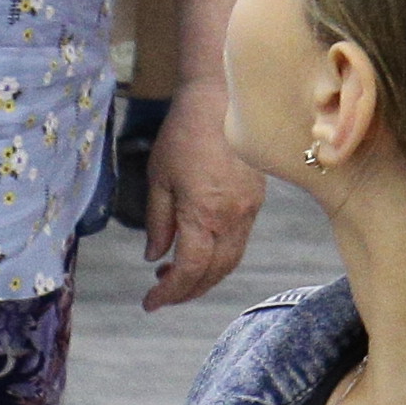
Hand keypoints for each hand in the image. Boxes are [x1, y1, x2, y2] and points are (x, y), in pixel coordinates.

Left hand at [143, 105, 262, 308]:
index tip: (150, 302)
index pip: (190, 269)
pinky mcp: (255, 202)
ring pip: (230, 261)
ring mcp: (248, 211)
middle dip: (187, 291)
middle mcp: (232, 218)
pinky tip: (197, 252)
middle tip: (161, 295)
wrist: (221, 102)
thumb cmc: (184, 135)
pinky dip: (218, 257)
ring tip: (174, 275)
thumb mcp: (158, 179)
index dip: (169, 292)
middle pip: (214, 273)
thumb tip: (155, 256)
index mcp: (204, 214)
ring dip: (204, 277)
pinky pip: (238, 242)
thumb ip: (158, 223)